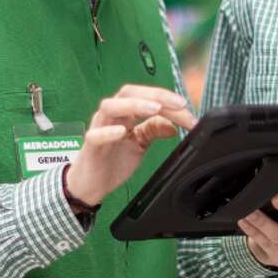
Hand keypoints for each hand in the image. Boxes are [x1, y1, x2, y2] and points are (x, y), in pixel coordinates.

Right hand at [66, 85, 196, 206]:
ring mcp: (99, 128)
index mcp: (125, 113)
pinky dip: (109, 132)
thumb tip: (174, 125)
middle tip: (178, 104)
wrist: (90, 183)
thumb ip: (154, 130)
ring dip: (135, 105)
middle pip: (129, 93)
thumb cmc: (112, 159)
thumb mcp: (139, 144)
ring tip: (155, 109)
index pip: (147, 97)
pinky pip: (96, 135)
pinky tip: (122, 132)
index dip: (168, 100)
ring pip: (111, 107)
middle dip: (155, 95)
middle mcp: (111, 115)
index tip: (187, 108)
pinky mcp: (91, 145)